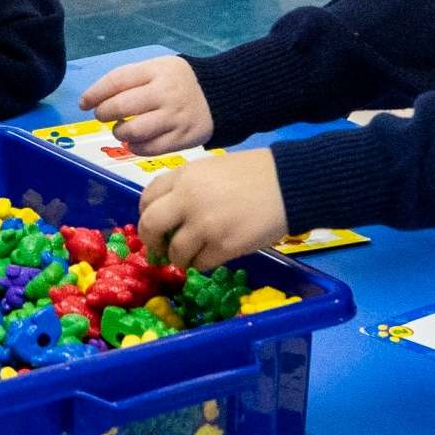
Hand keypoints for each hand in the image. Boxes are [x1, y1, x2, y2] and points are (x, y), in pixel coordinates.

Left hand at [79, 56, 212, 153]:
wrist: (221, 95)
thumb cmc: (178, 82)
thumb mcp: (158, 68)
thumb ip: (131, 80)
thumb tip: (95, 99)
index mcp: (157, 71)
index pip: (117, 80)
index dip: (95, 93)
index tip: (84, 103)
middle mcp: (165, 93)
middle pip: (122, 106)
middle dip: (103, 113)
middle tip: (102, 116)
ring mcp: (175, 117)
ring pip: (134, 131)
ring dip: (119, 132)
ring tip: (121, 129)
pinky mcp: (182, 138)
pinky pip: (149, 148)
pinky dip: (135, 147)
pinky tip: (134, 141)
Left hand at [137, 151, 287, 271]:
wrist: (288, 183)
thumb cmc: (254, 173)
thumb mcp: (211, 170)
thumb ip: (187, 188)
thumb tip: (169, 215)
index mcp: (183, 176)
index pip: (148, 198)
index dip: (146, 215)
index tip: (154, 225)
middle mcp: (187, 199)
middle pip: (151, 225)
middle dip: (152, 241)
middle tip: (160, 249)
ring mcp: (204, 224)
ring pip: (175, 252)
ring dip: (179, 258)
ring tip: (190, 256)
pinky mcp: (223, 245)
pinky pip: (200, 264)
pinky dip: (201, 264)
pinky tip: (211, 256)